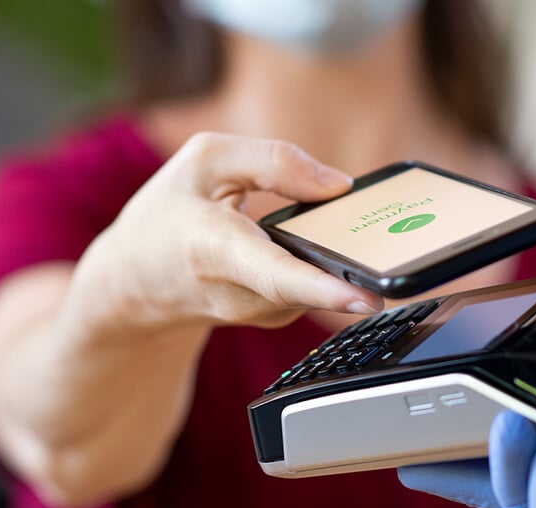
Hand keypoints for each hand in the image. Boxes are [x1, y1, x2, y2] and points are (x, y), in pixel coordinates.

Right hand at [72, 132, 383, 335]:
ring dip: (340, 262)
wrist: (134, 281)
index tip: (363, 295)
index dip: (320, 287)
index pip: (274, 275)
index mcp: (213, 249)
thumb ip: (272, 161)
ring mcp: (257, 314)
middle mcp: (237, 293)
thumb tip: (339, 185)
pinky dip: (325, 265)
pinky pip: (313, 287)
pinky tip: (320, 245)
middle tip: (401, 260)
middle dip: (355, 274)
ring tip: (357, 237)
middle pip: (310, 287)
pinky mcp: (272, 318)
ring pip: (317, 284)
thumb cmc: (167, 215)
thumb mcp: (205, 161)